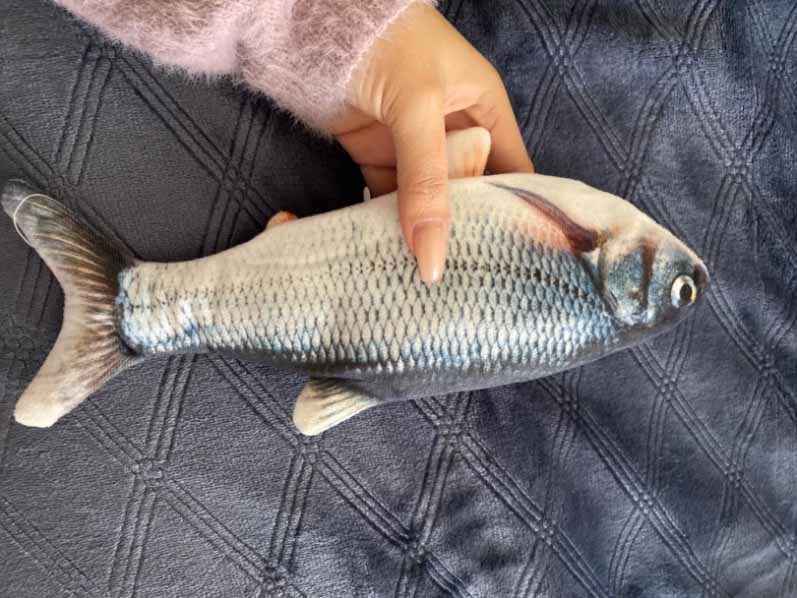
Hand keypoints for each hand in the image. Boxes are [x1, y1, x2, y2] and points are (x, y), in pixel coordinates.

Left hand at [330, 2, 533, 283]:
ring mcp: (414, 148)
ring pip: (427, 202)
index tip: (518, 261)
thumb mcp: (419, 108)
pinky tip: (391, 256)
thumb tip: (432, 256)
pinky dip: (387, 225)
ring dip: (424, 234)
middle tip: (468, 284)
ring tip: (429, 281)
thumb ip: (427, 181)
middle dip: (467, 233)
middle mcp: (454, 133)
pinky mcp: (377, 157)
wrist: (315, 24)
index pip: (514, 172)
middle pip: (469, 195)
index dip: (518, 213)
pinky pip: (388, 200)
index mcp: (485, 111)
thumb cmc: (387, 43)